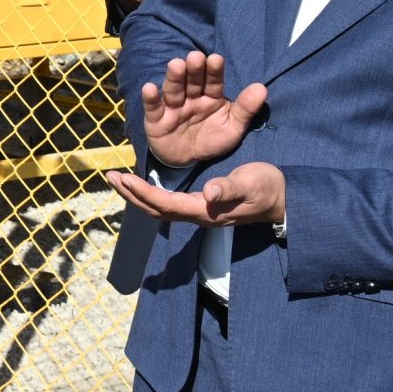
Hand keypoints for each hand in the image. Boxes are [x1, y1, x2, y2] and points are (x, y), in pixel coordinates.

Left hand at [106, 160, 285, 228]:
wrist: (282, 199)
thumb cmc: (267, 188)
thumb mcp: (250, 184)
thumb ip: (230, 188)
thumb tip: (210, 192)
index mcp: (206, 210)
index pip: (166, 204)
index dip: (144, 192)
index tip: (125, 178)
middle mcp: (198, 214)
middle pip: (156, 210)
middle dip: (132, 194)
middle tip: (110, 176)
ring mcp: (200, 212)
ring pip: (160, 208)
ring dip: (137, 195)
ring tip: (119, 179)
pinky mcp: (203, 205)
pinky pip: (169, 203)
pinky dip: (151, 193)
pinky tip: (144, 184)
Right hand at [135, 50, 266, 167]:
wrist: (188, 160)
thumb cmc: (212, 139)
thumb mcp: (233, 127)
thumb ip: (246, 108)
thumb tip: (262, 88)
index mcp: (210, 96)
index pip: (213, 81)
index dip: (214, 70)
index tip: (216, 59)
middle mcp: (191, 97)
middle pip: (192, 81)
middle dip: (193, 69)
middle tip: (196, 57)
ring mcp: (173, 107)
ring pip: (173, 90)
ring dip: (174, 77)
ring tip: (176, 65)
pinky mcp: (156, 119)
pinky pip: (153, 108)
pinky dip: (150, 98)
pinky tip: (149, 88)